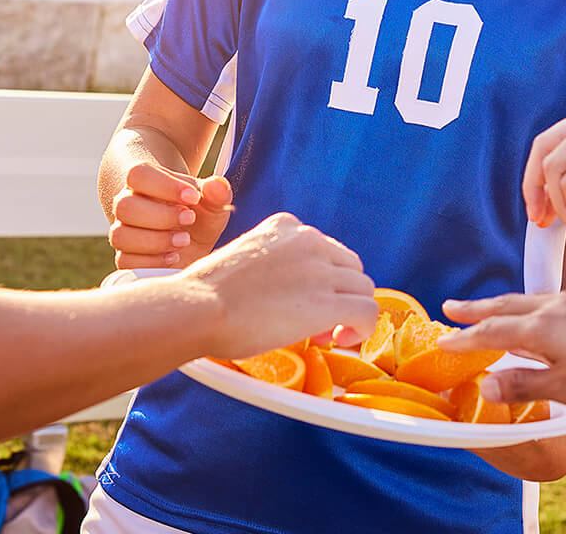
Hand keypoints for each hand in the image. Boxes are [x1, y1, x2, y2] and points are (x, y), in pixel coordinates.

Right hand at [109, 164, 233, 268]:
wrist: (192, 240)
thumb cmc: (199, 215)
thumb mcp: (213, 203)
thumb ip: (217, 193)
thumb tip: (217, 185)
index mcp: (145, 183)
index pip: (138, 175)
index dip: (164, 186)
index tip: (193, 197)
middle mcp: (128, 205)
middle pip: (124, 206)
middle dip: (161, 216)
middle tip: (190, 219)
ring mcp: (123, 232)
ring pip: (120, 235)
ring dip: (155, 240)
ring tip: (184, 240)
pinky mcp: (126, 258)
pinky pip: (125, 261)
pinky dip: (152, 261)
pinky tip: (174, 257)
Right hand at [174, 212, 376, 359]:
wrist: (196, 308)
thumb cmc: (204, 294)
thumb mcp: (242, 259)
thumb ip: (271, 265)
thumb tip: (286, 295)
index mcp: (285, 226)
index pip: (324, 249)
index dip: (321, 279)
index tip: (303, 300)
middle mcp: (308, 240)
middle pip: (350, 267)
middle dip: (339, 294)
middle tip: (316, 323)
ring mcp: (320, 270)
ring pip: (363, 288)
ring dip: (350, 312)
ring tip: (324, 335)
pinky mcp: (327, 301)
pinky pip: (368, 312)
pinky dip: (363, 328)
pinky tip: (342, 340)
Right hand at [440, 291, 565, 412]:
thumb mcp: (565, 389)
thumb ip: (523, 384)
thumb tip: (486, 384)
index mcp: (541, 328)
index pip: (492, 331)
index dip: (465, 339)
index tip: (442, 343)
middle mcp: (554, 307)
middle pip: (505, 306)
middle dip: (477, 309)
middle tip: (451, 308)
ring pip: (527, 300)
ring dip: (502, 306)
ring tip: (488, 310)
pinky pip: (548, 302)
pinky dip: (529, 308)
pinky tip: (538, 316)